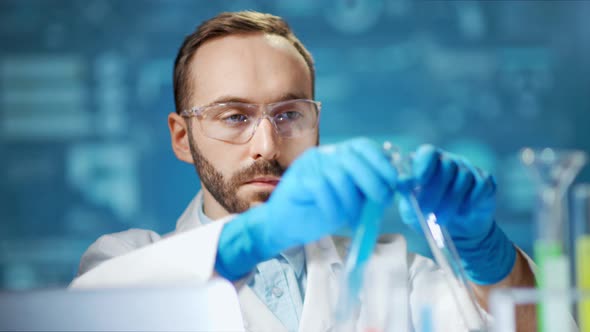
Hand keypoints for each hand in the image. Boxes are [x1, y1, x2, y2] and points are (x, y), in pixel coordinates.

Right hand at [216, 138, 396, 280]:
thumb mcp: (349, 200)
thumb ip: (365, 190)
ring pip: (339, 175)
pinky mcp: (297, 178)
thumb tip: (391, 188)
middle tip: (379, 203)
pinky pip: (321, 188)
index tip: (392, 183)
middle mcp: (323, 155)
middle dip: (372, 181)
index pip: (363, 147)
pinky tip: (333, 217)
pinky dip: (332, 206)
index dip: (381, 162)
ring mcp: (308, 165)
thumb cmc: (318, 213)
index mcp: (337, 156)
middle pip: (353, 158)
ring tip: (353, 219)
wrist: (284, 226)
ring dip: (351, 201)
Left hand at [397, 144, 515, 284]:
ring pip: (463, 177)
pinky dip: (471, 200)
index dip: (422, 165)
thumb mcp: (412, 210)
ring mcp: (469, 169)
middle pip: (446, 165)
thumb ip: (406, 197)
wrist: (458, 232)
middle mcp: (449, 161)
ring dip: (451, 201)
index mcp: (428, 163)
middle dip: (434, 191)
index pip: (427, 152)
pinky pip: (480, 185)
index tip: (416, 182)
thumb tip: (402, 184)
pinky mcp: (485, 182)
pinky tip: (462, 213)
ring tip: (440, 220)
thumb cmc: (429, 215)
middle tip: (426, 212)